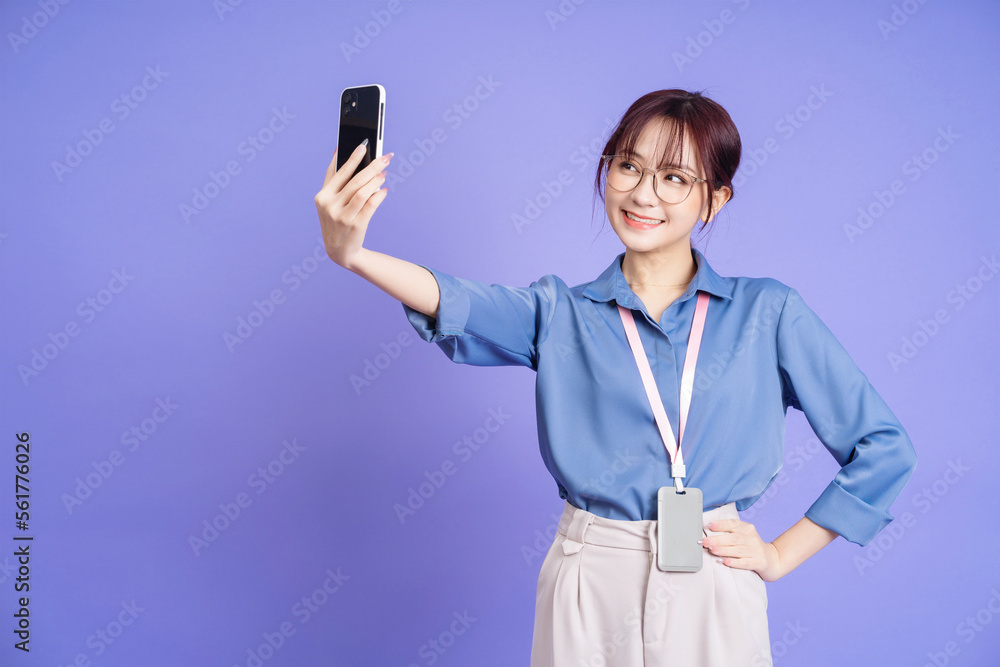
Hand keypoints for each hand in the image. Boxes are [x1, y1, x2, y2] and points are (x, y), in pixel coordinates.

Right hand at [314, 141, 392, 268]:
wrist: (339, 251)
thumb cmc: (336, 221)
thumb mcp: (329, 202)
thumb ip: (333, 180)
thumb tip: (338, 152)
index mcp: (322, 196)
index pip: (338, 172)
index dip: (351, 157)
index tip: (364, 145)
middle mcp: (330, 206)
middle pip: (354, 180)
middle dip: (372, 166)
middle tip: (385, 157)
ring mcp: (342, 216)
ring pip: (362, 192)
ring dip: (376, 180)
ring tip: (384, 172)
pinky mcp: (355, 225)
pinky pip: (370, 205)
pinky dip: (378, 195)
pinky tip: (384, 190)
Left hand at [699, 519, 784, 581]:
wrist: (772, 559)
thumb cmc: (751, 546)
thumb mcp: (744, 535)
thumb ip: (729, 532)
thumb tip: (707, 531)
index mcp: (747, 528)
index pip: (733, 524)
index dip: (720, 525)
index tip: (709, 526)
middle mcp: (752, 538)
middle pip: (733, 538)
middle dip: (717, 539)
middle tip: (704, 541)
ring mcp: (756, 551)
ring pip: (737, 550)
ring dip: (723, 550)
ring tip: (711, 550)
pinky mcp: (759, 562)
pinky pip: (745, 563)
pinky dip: (734, 562)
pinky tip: (725, 562)